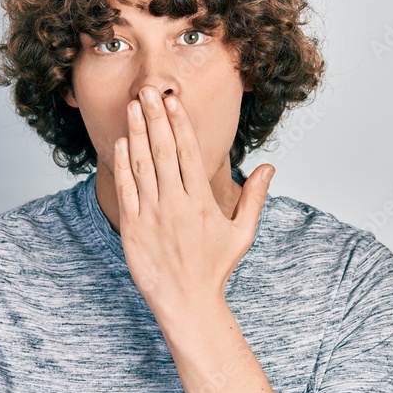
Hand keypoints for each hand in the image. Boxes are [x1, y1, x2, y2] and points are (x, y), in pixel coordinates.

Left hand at [113, 85, 274, 314]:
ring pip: (142, 165)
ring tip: (133, 106)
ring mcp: (152, 215)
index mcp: (201, 201)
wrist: (187, 303)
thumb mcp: (242, 233)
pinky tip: (122, 142)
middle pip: (163, 151)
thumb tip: (270, 166)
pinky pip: (126, 189)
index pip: (188, 152)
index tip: (172, 99)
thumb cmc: (215, 268)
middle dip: (155, 117)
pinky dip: (122, 165)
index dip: (179, 122)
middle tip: (148, 89)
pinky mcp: (132, 228)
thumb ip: (255, 197)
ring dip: (137, 133)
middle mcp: (176, 204)